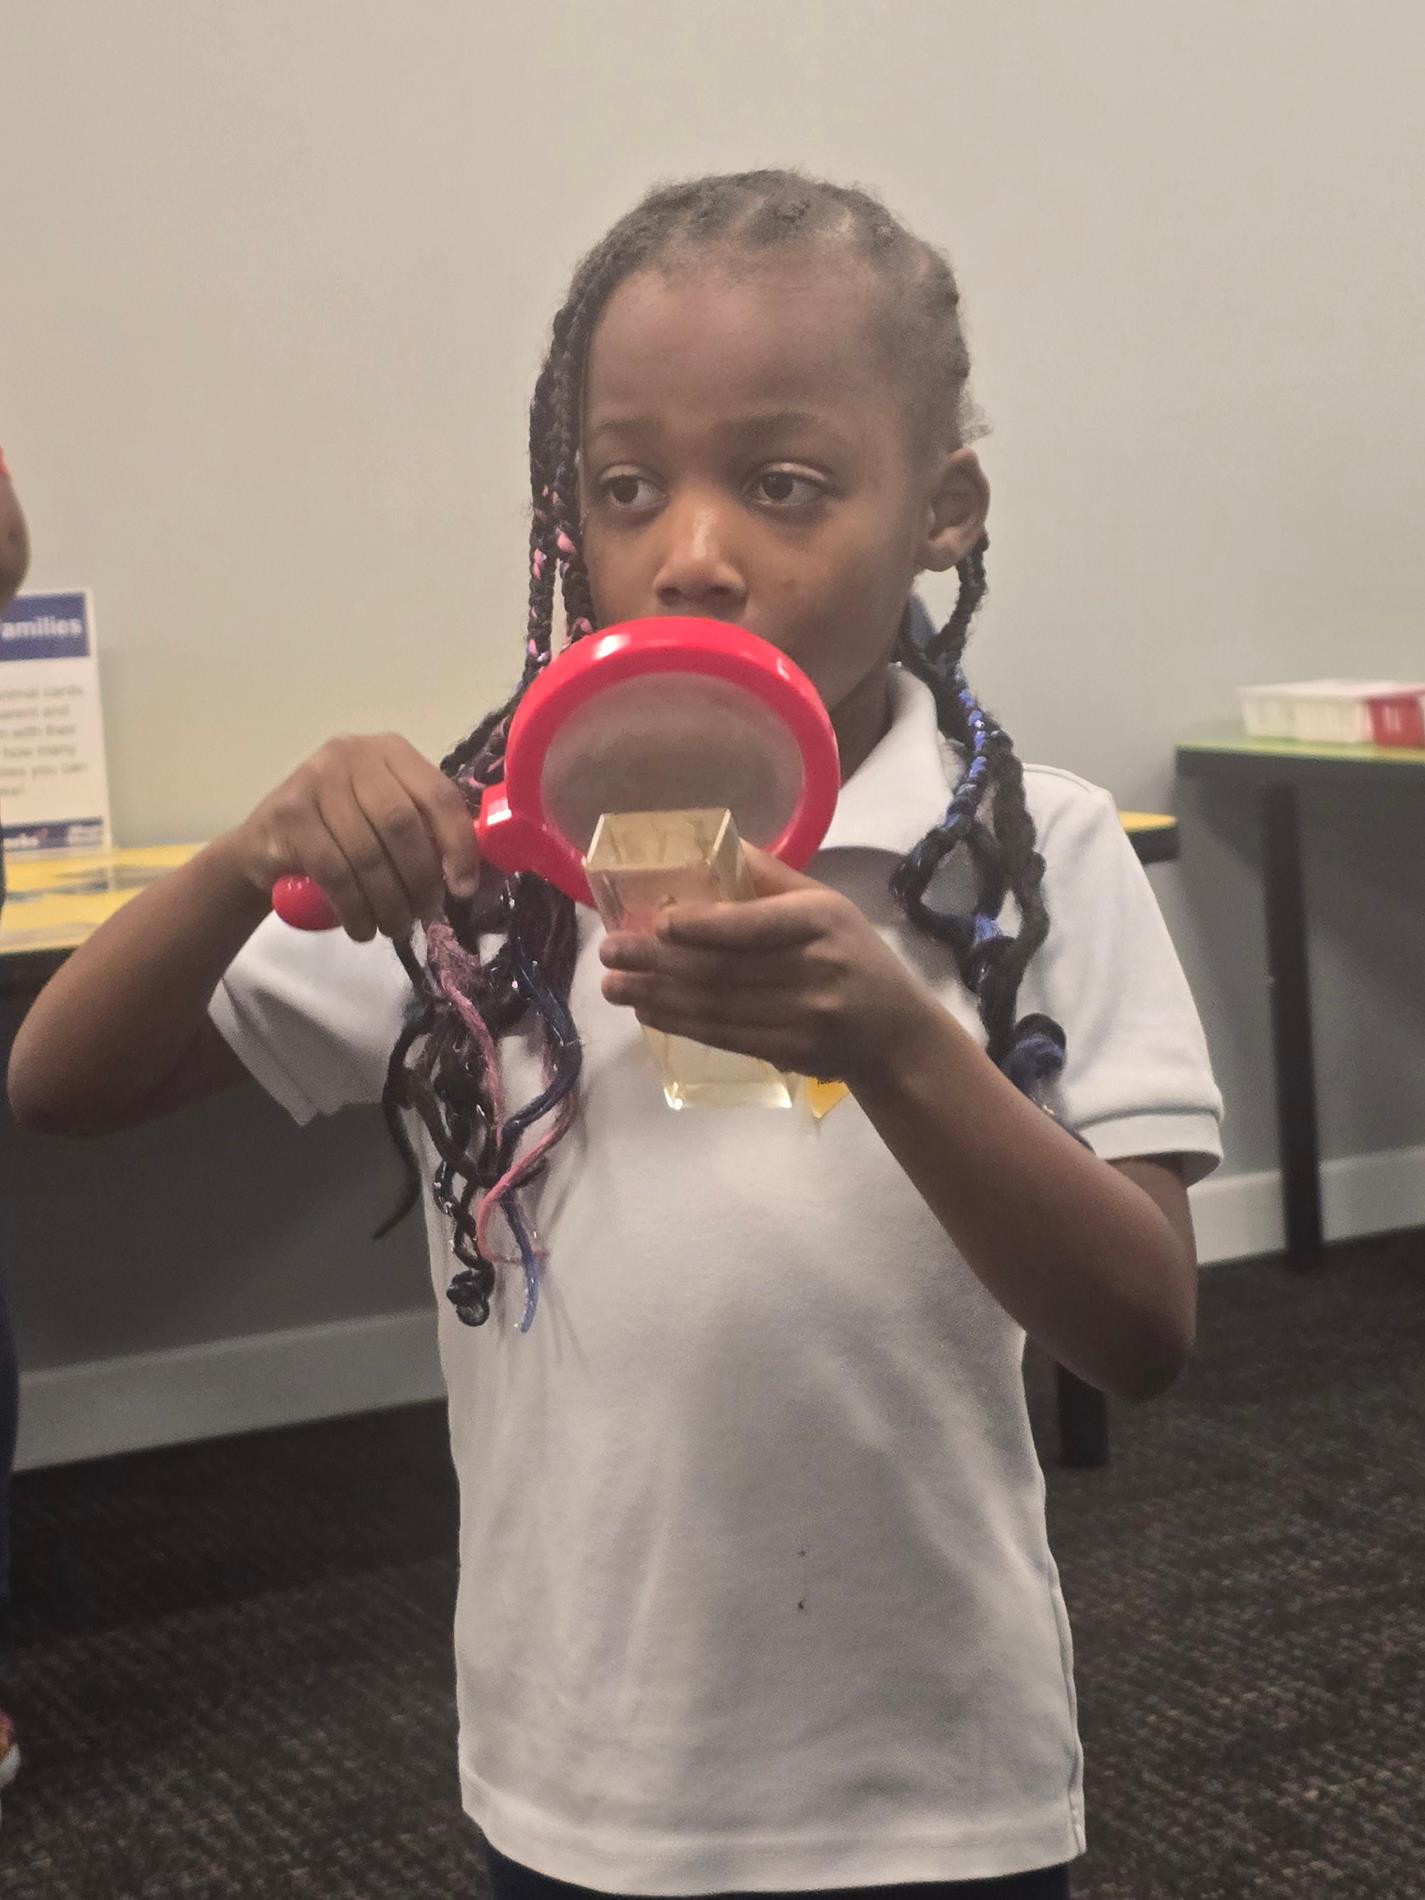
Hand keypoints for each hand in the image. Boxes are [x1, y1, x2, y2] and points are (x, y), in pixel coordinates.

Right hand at [229, 733, 481, 940]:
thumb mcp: (384, 818)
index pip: (438, 795)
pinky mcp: (288, 813)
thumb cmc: (340, 833)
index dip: (458, 845)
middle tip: (423, 913)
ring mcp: (316, 779)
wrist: (264, 845)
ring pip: (369, 853)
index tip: (463, 888)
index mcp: (390, 751)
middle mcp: (353, 754)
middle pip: (403, 826)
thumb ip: (425, 830)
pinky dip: (355, 908)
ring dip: (388, 902)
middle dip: (420, 880)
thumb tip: (471, 874)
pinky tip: (362, 928)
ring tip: (394, 926)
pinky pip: (335, 872)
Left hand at [598, 845, 932, 1086]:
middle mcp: (815, 970)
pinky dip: (679, 1022)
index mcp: (822, 921)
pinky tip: (647, 1008)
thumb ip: (772, 880)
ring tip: (613, 984)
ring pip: (715, 1005)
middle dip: (658, 961)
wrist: (893, 1033)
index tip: (658, 921)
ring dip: (657, 994)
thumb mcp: (826, 906)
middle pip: (724, 968)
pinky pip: (723, 1036)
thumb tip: (716, 844)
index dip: (705, 925)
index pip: (757, 925)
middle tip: (610, 950)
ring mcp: (802, 1018)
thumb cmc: (852, 954)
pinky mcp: (788, 1053)